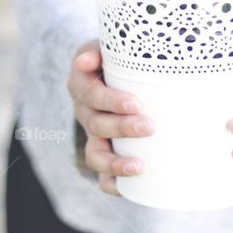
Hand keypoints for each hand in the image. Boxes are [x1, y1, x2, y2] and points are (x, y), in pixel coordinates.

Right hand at [66, 39, 153, 195]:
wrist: (117, 69)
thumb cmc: (123, 55)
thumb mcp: (113, 45)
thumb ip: (105, 48)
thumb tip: (87, 61)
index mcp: (84, 82)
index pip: (92, 94)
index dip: (111, 101)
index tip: (135, 104)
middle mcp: (85, 110)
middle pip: (97, 124)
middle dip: (122, 128)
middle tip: (149, 126)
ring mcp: (93, 134)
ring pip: (95, 154)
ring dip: (114, 162)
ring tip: (139, 166)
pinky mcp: (104, 151)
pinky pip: (101, 173)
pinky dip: (111, 182)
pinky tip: (124, 187)